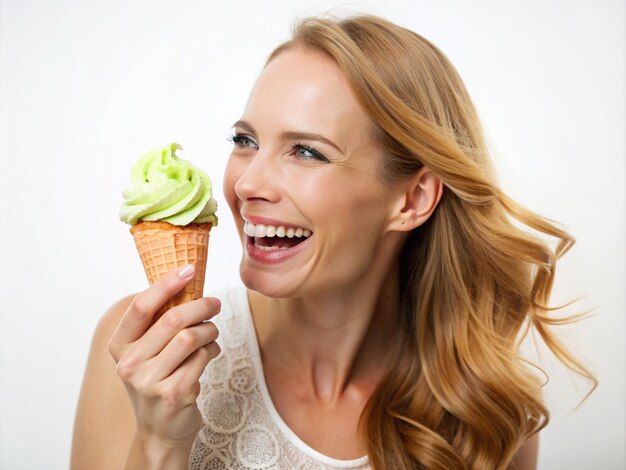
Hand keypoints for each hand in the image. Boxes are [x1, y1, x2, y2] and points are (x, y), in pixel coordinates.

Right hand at [108, 264, 220, 452]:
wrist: (161, 429)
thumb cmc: (158, 379)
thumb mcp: (147, 352)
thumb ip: (158, 322)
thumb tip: (185, 281)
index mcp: (120, 346)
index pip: (141, 306)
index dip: (166, 284)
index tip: (189, 269)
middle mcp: (130, 364)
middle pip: (173, 319)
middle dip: (201, 306)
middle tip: (215, 303)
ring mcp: (150, 382)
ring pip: (192, 337)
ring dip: (210, 330)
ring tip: (212, 333)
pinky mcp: (174, 394)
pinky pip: (203, 358)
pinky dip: (213, 350)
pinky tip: (210, 353)